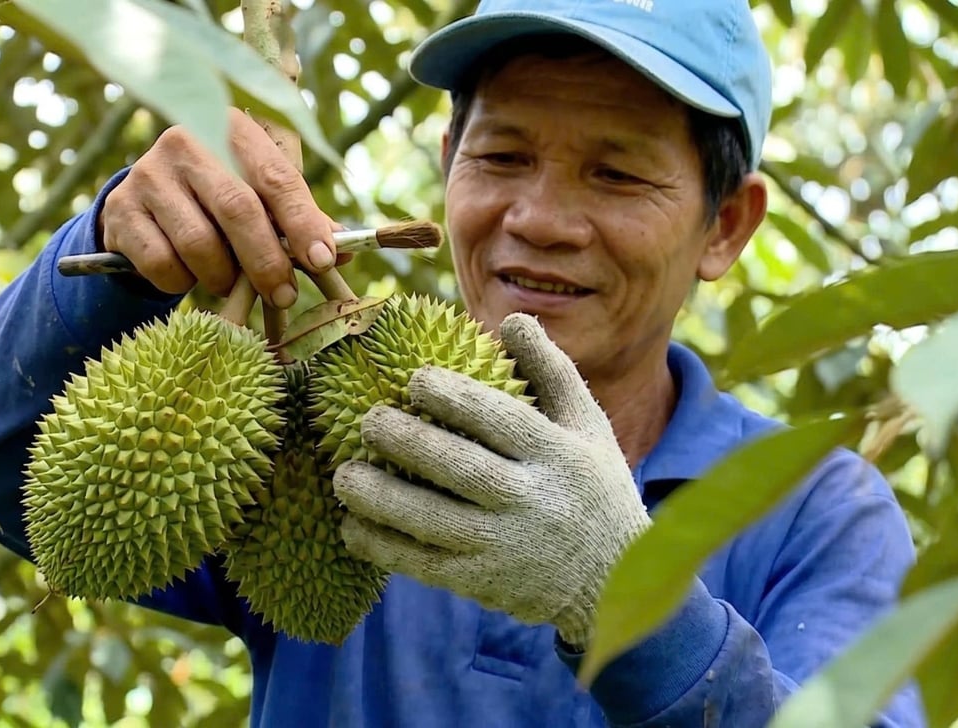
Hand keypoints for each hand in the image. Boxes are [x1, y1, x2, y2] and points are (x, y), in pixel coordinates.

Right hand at [98, 108, 340, 304]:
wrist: (144, 203)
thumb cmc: (217, 199)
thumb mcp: (259, 197)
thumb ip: (298, 220)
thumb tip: (341, 252)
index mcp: (231, 130)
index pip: (276, 177)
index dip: (303, 223)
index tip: (323, 260)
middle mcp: (185, 143)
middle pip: (238, 209)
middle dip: (267, 261)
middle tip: (284, 295)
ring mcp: (147, 175)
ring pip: (199, 243)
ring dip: (223, 276)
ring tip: (229, 282)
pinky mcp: (122, 211)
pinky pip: (163, 264)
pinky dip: (183, 282)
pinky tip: (188, 274)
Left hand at [332, 312, 651, 647]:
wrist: (615, 580)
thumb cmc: (593, 486)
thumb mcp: (588, 426)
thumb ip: (551, 370)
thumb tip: (512, 318)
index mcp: (557, 455)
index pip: (500, 421)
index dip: (455, 398)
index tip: (413, 378)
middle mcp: (532, 500)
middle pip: (462, 469)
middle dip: (409, 443)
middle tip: (367, 419)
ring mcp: (506, 546)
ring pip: (436, 521)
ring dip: (384, 499)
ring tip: (342, 477)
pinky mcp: (484, 582)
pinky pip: (427, 565)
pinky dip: (386, 549)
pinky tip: (352, 529)